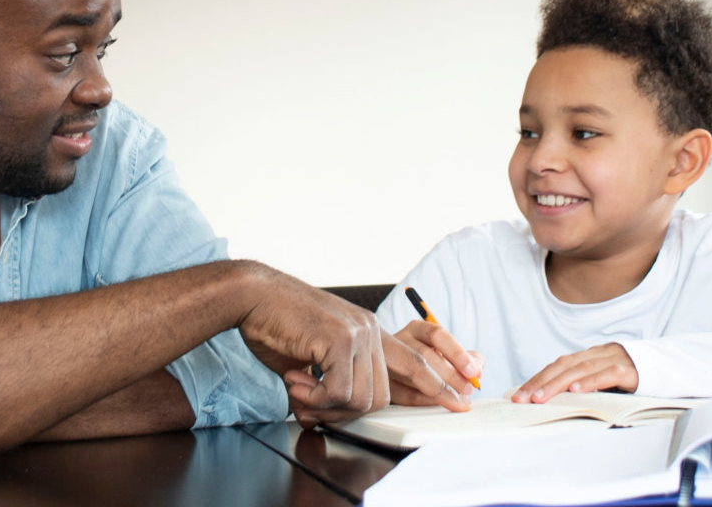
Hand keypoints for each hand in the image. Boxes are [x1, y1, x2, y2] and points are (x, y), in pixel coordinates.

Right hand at [277, 329, 474, 427]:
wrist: (252, 296)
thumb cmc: (275, 325)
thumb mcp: (310, 357)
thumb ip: (328, 380)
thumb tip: (324, 413)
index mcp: (368, 333)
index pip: (414, 362)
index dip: (437, 385)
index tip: (459, 401)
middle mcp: (369, 331)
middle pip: (383, 396)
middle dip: (346, 414)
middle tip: (311, 408)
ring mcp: (357, 333)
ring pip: (364, 399)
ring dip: (327, 407)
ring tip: (299, 389)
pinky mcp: (340, 339)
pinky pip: (341, 392)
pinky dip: (316, 398)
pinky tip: (296, 380)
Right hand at [389, 320, 482, 407]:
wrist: (399, 372)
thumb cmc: (431, 363)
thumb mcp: (449, 354)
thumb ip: (469, 358)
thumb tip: (477, 370)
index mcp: (417, 329)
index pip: (437, 335)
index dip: (457, 353)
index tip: (473, 371)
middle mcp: (399, 340)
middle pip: (425, 356)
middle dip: (451, 376)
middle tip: (468, 390)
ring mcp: (386, 362)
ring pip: (413, 375)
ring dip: (440, 391)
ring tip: (458, 400)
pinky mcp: (382, 383)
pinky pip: (404, 394)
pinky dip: (425, 401)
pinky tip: (439, 404)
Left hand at [510, 343, 637, 402]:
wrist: (669, 367)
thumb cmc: (632, 379)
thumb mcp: (604, 381)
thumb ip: (584, 385)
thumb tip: (554, 402)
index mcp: (589, 356)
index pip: (557, 365)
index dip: (537, 378)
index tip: (519, 394)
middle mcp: (599, 354)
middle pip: (563, 366)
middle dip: (540, 382)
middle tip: (523, 398)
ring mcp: (614, 359)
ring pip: (581, 369)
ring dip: (559, 383)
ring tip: (542, 397)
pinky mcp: (630, 369)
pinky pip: (608, 374)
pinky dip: (591, 381)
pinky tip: (577, 390)